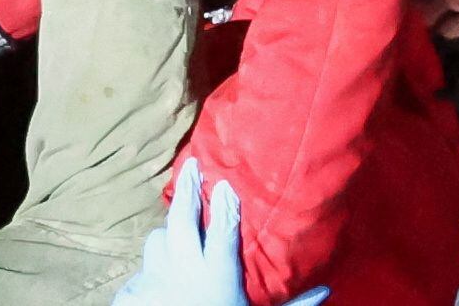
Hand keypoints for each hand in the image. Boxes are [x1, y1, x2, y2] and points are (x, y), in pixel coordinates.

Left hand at [111, 158, 327, 305]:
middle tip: (190, 166)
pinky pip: (141, 272)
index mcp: (217, 277)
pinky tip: (159, 278)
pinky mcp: (132, 294)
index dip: (225, 204)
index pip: (223, 230)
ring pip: (156, 240)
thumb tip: (326, 291)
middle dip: (186, 190)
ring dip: (166, 235)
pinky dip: (151, 272)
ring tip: (175, 231)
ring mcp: (154, 280)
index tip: (225, 182)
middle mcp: (184, 272)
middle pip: (181, 220)